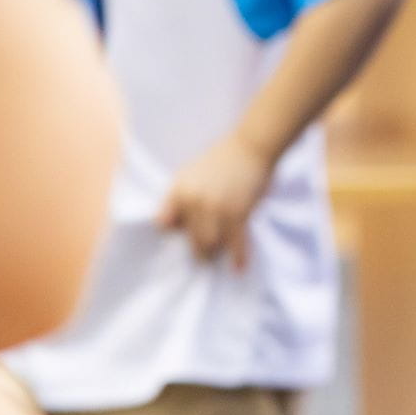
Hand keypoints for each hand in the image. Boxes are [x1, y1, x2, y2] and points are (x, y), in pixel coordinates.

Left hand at [158, 135, 272, 270]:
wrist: (251, 146)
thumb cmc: (222, 159)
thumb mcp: (191, 173)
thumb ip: (180, 197)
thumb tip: (174, 225)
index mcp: (179, 190)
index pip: (164, 223)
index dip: (173, 232)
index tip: (181, 238)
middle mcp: (194, 202)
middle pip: (190, 239)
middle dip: (198, 250)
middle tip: (204, 257)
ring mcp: (216, 209)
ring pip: (210, 244)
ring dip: (215, 253)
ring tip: (218, 257)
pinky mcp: (238, 214)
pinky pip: (236, 243)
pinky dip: (238, 258)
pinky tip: (239, 268)